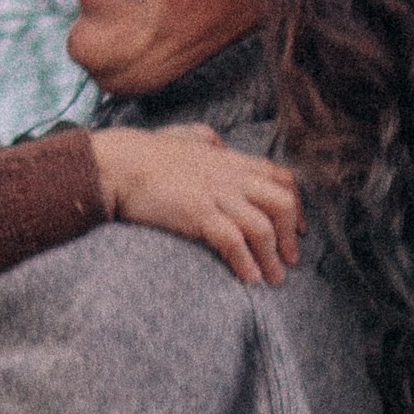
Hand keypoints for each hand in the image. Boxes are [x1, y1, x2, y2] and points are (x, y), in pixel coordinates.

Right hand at [93, 123, 301, 284]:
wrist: (117, 164)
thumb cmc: (144, 153)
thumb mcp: (182, 136)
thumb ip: (205, 138)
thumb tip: (218, 142)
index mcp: (230, 159)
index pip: (281, 177)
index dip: (296, 205)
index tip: (297, 229)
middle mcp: (229, 175)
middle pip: (281, 202)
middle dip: (290, 234)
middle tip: (289, 258)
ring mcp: (215, 194)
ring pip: (262, 227)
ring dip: (271, 257)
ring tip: (272, 278)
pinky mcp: (197, 212)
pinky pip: (233, 241)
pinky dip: (245, 262)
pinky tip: (247, 277)